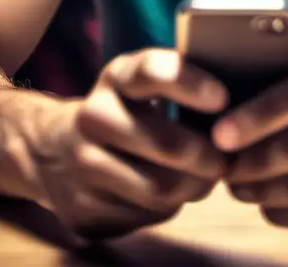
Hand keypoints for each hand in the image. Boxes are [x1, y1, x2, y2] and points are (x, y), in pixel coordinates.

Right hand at [33, 49, 228, 239]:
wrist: (51, 151)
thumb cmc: (123, 111)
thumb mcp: (140, 85)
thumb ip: (179, 85)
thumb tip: (236, 107)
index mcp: (115, 77)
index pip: (151, 72)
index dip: (189, 83)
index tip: (222, 98)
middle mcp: (92, 116)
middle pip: (166, 144)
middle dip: (208, 156)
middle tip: (226, 159)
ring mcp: (83, 165)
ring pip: (161, 188)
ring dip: (194, 187)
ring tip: (205, 178)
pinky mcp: (83, 209)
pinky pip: (144, 216)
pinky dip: (168, 208)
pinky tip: (169, 192)